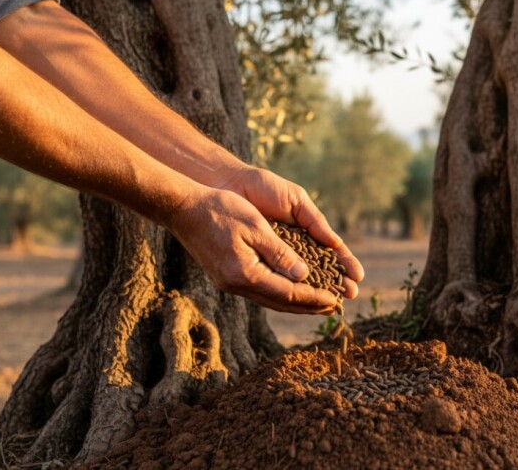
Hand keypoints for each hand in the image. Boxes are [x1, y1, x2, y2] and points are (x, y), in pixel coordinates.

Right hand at [165, 186, 340, 314]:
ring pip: (270, 300)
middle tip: (333, 307)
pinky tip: (290, 290)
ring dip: (295, 303)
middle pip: (280, 302)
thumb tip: (303, 275)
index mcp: (246, 273)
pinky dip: (279, 294)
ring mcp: (229, 283)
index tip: (335, 300)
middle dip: (308, 306)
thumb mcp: (256, 226)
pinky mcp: (226, 277)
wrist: (182, 208)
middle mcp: (237, 284)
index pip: (288, 293)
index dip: (314, 297)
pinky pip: (259, 291)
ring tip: (317, 303)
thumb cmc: (220, 210)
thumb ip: (280, 253)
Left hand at [214, 165, 363, 298]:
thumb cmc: (264, 188)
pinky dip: (289, 289)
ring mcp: (273, 257)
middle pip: (317, 271)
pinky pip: (274, 280)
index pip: (329, 253)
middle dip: (335, 283)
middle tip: (351, 294)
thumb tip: (336, 245)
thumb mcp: (296, 201)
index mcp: (305, 233)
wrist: (230, 184)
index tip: (358, 277)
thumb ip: (315, 222)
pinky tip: (303, 298)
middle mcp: (291, 249)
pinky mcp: (254, 264)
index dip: (344, 265)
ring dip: (316, 291)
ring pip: (298, 280)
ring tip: (333, 301)